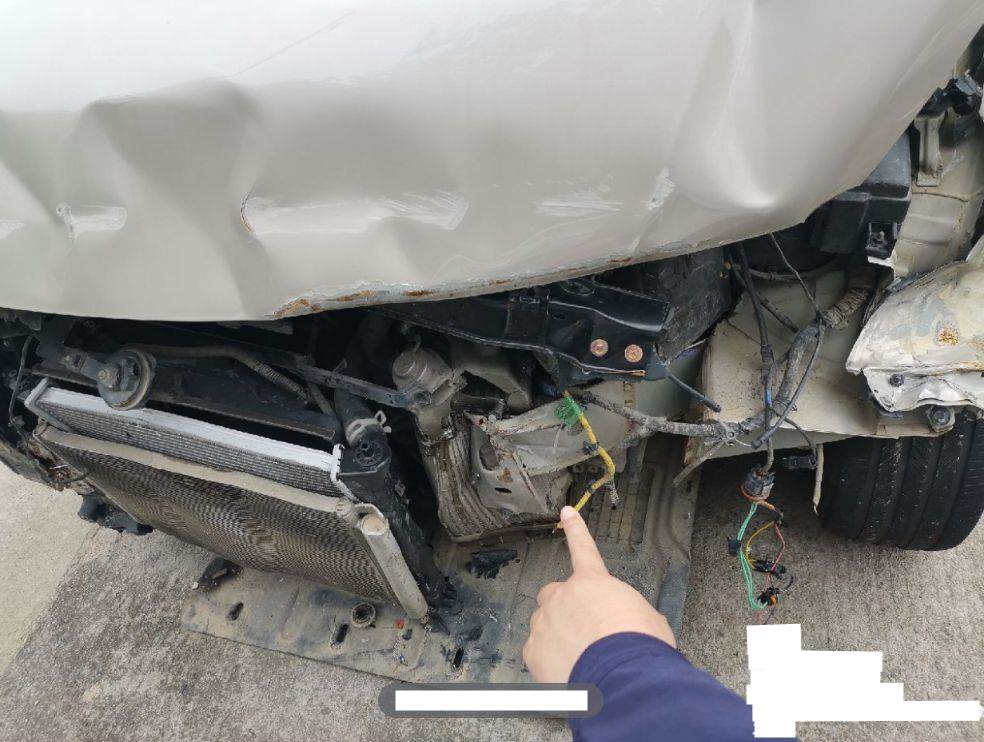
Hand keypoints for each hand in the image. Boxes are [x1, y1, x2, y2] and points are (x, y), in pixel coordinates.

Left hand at [522, 505, 675, 682]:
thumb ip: (629, 612)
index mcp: (593, 583)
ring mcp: (545, 622)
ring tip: (581, 656)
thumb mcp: (647, 619)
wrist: (620, 675)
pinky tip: (568, 671)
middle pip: (554, 593)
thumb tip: (633, 624)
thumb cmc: (639, 646)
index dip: (575, 529)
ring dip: (557, 635)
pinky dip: (549, 660)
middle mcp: (564, 596)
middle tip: (581, 628)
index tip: (566, 512)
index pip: (583, 548)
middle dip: (563, 606)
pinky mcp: (533, 650)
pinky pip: (537, 651)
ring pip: (544, 623)